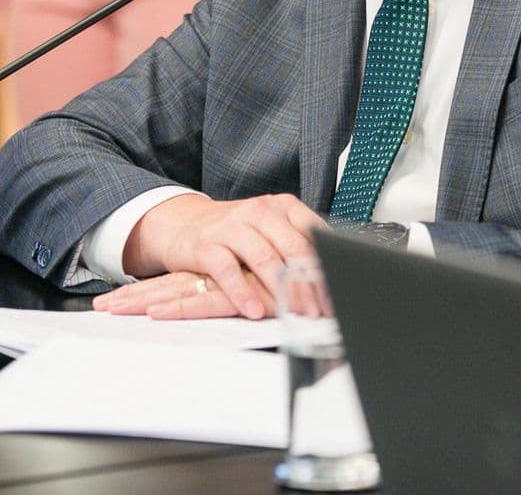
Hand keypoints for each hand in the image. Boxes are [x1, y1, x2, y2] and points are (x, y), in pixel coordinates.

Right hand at [101, 193, 324, 319]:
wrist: (183, 223)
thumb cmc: (235, 232)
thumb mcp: (269, 230)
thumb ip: (297, 244)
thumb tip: (335, 275)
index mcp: (282, 206)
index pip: (314, 234)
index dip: (328, 266)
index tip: (337, 292)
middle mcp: (259, 211)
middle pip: (293, 248)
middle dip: (309, 284)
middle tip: (319, 310)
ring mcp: (232, 226)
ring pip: (265, 259)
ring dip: (283, 291)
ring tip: (294, 314)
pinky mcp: (207, 244)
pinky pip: (229, 271)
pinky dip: (243, 294)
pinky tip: (254, 310)